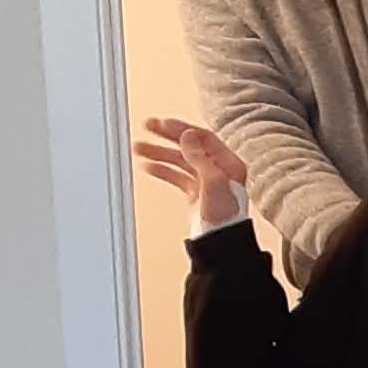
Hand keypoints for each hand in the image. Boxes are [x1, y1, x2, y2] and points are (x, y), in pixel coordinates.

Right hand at [134, 117, 249, 226]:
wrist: (221, 243)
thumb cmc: (225, 217)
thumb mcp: (212, 182)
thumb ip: (198, 157)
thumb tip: (187, 135)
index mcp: (228, 163)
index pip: (203, 138)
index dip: (182, 129)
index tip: (164, 124)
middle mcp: (218, 169)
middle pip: (190, 146)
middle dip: (167, 136)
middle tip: (148, 126)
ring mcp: (206, 181)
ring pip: (180, 160)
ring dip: (159, 153)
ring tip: (139, 147)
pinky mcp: (196, 193)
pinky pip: (177, 176)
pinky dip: (163, 170)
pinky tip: (149, 165)